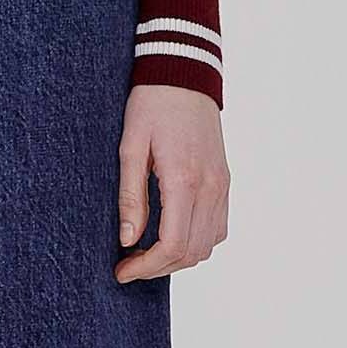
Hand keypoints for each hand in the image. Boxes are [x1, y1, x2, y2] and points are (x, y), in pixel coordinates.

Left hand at [115, 85, 229, 283]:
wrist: (184, 76)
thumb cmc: (152, 106)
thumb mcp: (130, 148)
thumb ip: (130, 197)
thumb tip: (127, 240)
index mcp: (184, 179)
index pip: (172, 244)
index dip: (146, 267)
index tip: (121, 271)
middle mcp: (210, 187)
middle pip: (191, 252)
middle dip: (157, 268)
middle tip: (129, 264)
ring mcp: (222, 186)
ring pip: (207, 246)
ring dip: (176, 259)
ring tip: (146, 252)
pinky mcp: (224, 182)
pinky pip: (217, 229)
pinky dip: (195, 243)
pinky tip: (170, 235)